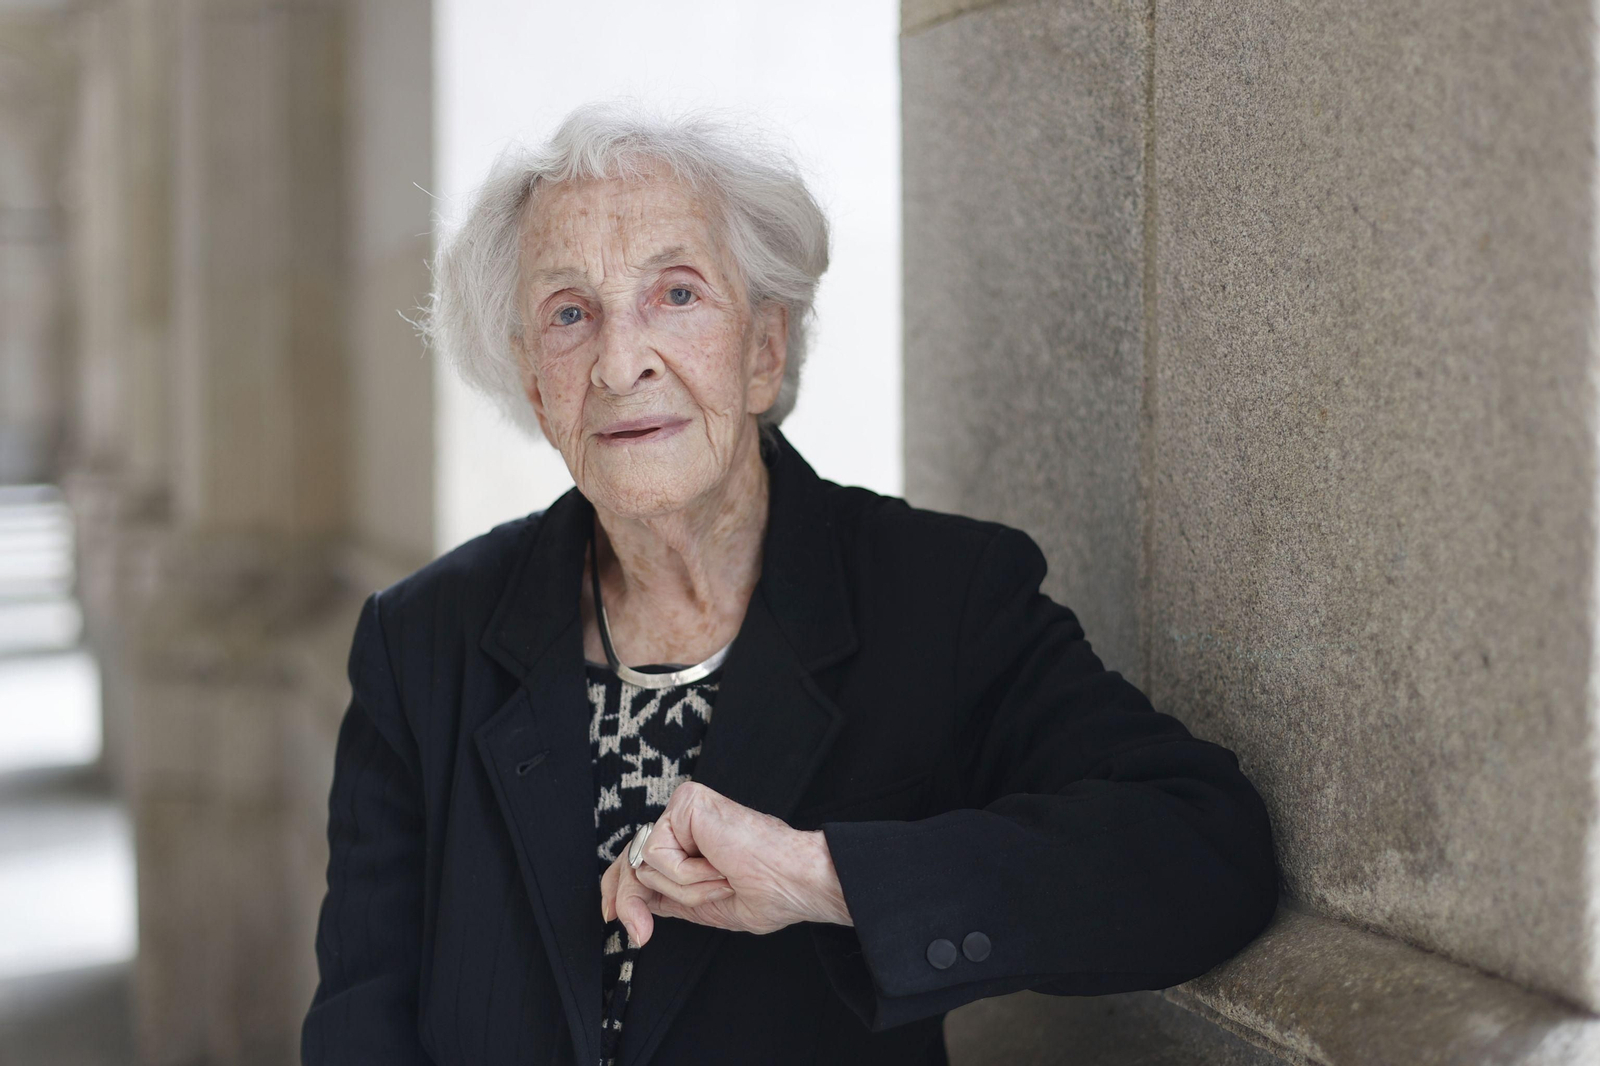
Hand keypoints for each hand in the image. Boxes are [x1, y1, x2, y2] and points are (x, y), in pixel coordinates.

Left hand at [599, 780, 851, 945]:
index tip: (611, 916)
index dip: (617, 889)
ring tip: (721, 880)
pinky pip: (659, 854)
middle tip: (640, 930)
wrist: (793, 880)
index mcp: (688, 844)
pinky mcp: (686, 803)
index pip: (638, 860)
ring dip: (683, 889)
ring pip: (646, 865)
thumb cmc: (767, 891)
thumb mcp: (700, 905)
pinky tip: (718, 865)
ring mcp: (684, 809)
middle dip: (629, 900)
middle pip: (630, 860)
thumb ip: (664, 899)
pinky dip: (688, 874)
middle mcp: (683, 822)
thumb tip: (624, 907)